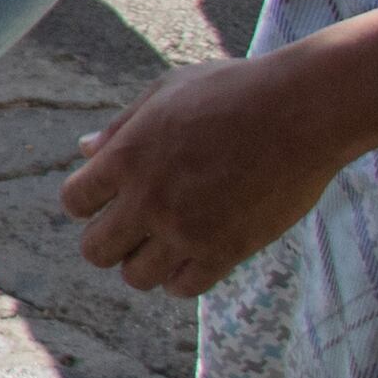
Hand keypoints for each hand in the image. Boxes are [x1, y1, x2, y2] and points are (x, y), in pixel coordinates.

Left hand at [57, 52, 353, 296]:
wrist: (304, 110)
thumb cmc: (236, 90)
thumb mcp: (167, 92)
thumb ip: (122, 126)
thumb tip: (85, 150)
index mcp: (125, 157)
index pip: (74, 202)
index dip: (87, 202)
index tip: (109, 197)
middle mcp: (147, 200)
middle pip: (96, 250)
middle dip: (108, 241)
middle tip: (133, 228)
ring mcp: (185, 230)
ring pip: (136, 277)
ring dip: (145, 263)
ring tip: (167, 242)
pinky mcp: (225, 251)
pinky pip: (183, 288)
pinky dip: (182, 277)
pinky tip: (195, 254)